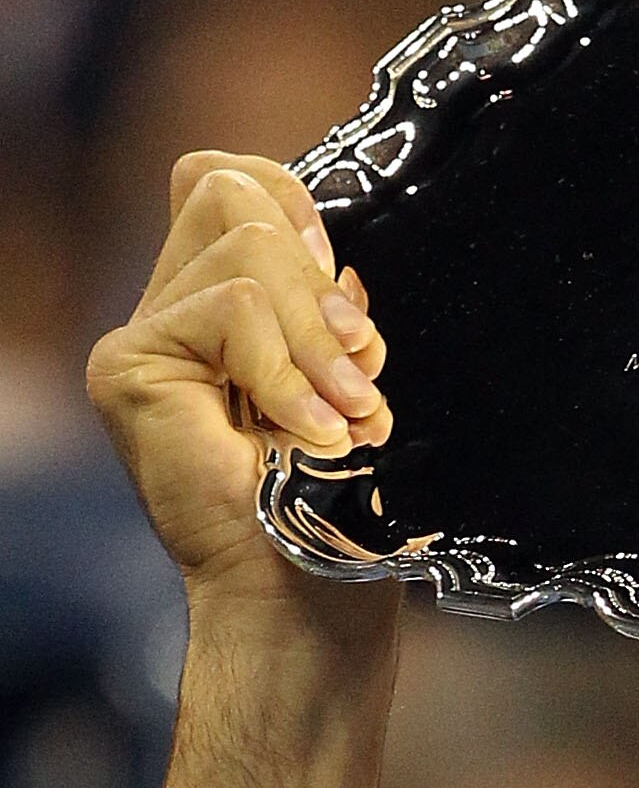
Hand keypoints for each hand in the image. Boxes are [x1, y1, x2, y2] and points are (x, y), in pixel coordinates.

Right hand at [87, 152, 393, 609]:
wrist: (302, 605)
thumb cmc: (335, 515)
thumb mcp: (351, 386)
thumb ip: (329, 312)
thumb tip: (344, 267)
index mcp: (220, 307)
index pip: (230, 182)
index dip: (293, 205)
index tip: (353, 304)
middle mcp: (170, 312)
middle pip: (229, 191)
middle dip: (316, 276)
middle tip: (361, 370)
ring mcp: (143, 338)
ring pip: (241, 246)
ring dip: (316, 335)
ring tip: (347, 416)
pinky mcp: (129, 366)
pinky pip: (229, 308)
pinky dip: (289, 368)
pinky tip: (311, 431)